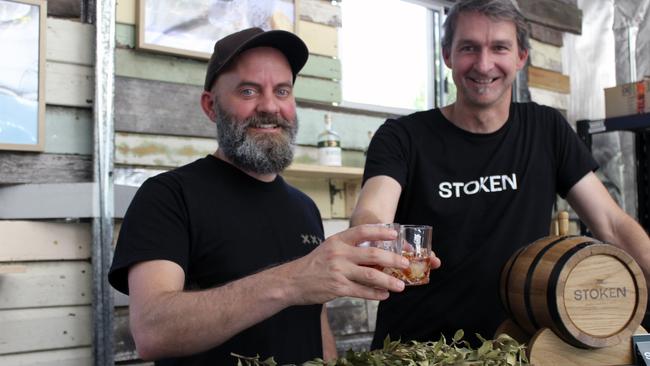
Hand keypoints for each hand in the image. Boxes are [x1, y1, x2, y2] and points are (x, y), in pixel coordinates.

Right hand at [279, 224, 409, 304]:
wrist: (293, 281)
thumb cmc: (314, 264)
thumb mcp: (329, 248)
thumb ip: (348, 248)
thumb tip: (374, 252)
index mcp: (338, 240)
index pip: (362, 231)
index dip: (380, 232)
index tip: (395, 235)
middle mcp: (339, 254)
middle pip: (372, 255)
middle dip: (393, 260)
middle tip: (405, 264)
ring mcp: (339, 271)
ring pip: (371, 276)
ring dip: (389, 281)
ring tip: (400, 286)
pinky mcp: (338, 288)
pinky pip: (362, 291)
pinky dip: (375, 294)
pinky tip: (383, 295)